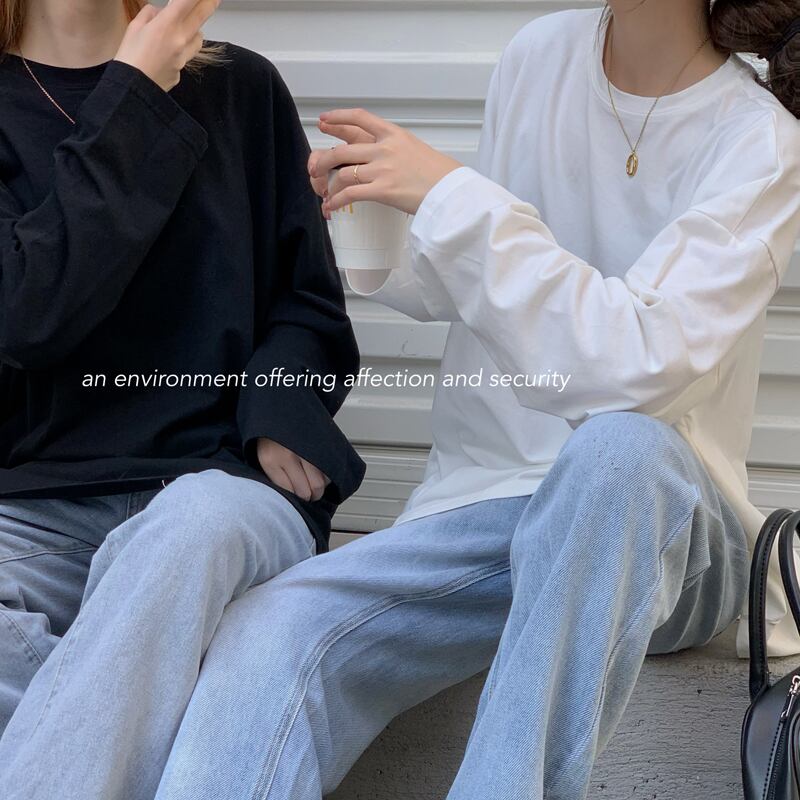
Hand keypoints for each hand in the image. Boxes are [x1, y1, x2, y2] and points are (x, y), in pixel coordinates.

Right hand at [114, 0, 219, 91]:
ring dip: (195, 28)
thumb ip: (151, 14)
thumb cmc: (129, 57)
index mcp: (166, 25)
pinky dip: (183, 48)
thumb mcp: (134, 27)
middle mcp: (180, 39)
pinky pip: (188, 54)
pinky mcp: (182, 69)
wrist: (132, 88)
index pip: (188, 1)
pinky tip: (170, 50)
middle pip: (201, 16)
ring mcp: (184, 56)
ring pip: (198, 36)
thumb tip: (162, 12)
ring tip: (184, 26)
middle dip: (210, 3)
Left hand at [256, 438, 330, 501]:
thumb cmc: (269, 433)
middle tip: (308, 493)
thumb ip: (275, 474)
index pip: (289, 493)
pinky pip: (328, 468)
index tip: (297, 496)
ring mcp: (306, 449)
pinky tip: (319, 471)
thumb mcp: (262, 455)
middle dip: (310, 496)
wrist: (279, 405)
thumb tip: (291, 494)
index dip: (295, 498)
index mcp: (270, 460)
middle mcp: (288, 455)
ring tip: (314, 483)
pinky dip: (327, 474)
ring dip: (319, 487)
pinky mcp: (319, 443)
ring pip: (321, 482)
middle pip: (307, 491)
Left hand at [308, 108, 461, 215]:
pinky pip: (349, 194)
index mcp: (393, 134)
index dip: (338, 118)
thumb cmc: (438, 174)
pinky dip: (335, 201)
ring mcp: (382, 169)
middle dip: (323, 160)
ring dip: (326, 185)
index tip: (324, 120)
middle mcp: (384, 148)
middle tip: (314, 167)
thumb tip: (377, 158)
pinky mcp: (382, 190)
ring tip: (323, 193)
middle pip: (342, 150)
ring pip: (341, 173)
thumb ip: (393, 149)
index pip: (360, 118)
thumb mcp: (415, 150)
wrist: (451, 190)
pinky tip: (330, 207)